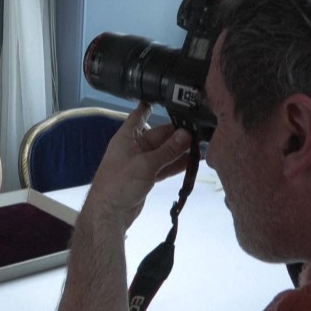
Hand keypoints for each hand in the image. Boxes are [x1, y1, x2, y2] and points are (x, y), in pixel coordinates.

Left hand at [86, 103, 191, 228]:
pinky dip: (175, 165)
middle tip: (199, 133)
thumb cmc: (120, 183)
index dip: (149, 107)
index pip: (138, 117)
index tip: (162, 98)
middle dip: (177, 135)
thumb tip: (187, 134)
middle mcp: (133, 147)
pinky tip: (192, 162)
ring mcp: (140, 162)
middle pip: (158, 136)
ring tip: (201, 146)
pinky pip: (164, 166)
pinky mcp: (146, 177)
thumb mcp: (146, 164)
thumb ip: (168, 151)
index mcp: (126, 138)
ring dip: (179, 151)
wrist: (109, 212)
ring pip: (163, 152)